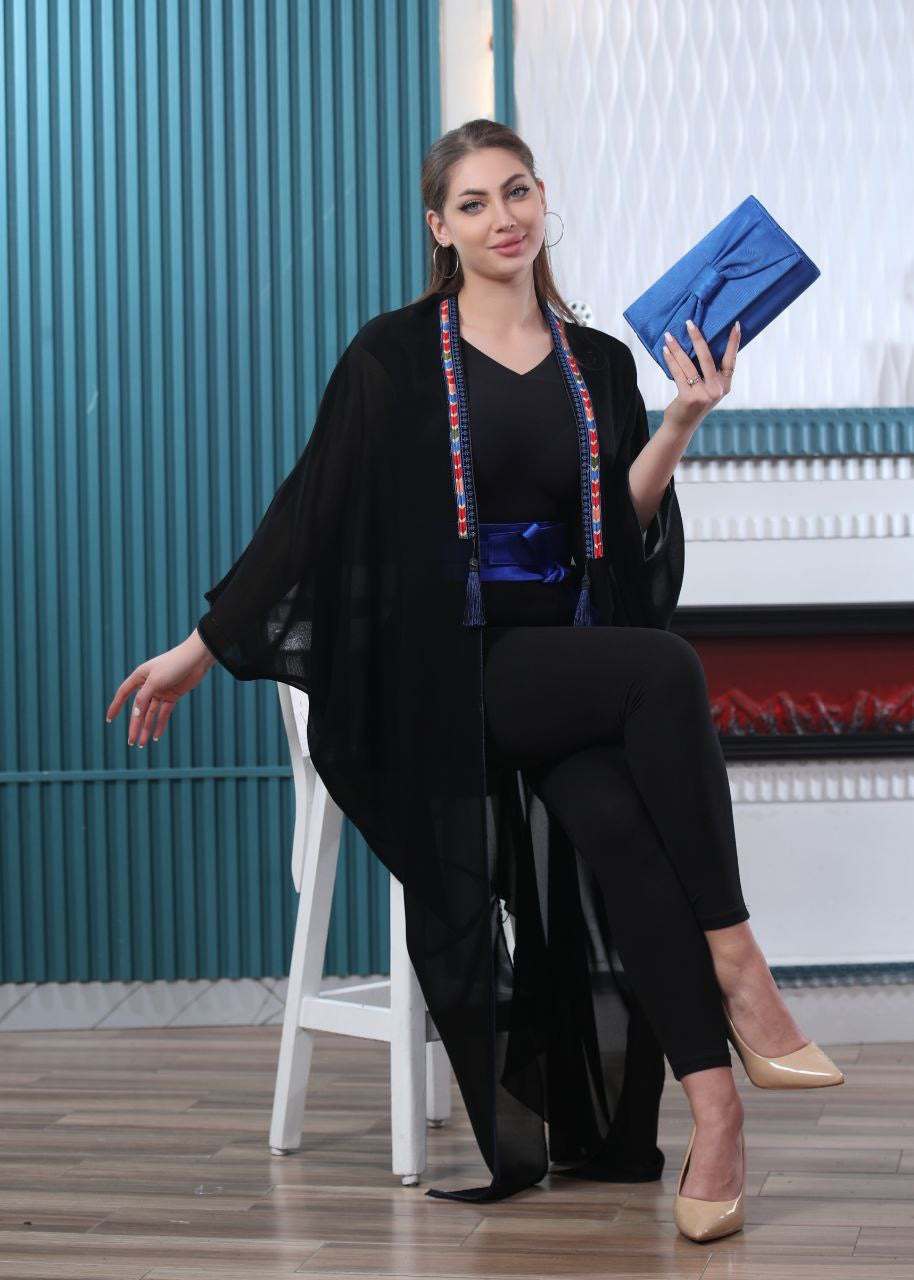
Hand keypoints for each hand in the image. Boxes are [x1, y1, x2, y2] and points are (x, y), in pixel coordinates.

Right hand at [105, 631, 216, 746]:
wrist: (196, 659)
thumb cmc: (174, 665)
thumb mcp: (155, 681)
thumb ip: (143, 698)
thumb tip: (135, 714)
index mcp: (139, 677)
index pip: (123, 694)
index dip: (115, 706)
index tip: (109, 719)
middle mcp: (148, 685)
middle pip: (138, 709)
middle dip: (135, 725)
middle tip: (131, 741)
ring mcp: (160, 691)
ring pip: (150, 713)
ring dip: (147, 727)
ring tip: (143, 743)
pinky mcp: (172, 695)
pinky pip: (164, 712)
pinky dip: (160, 723)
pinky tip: (156, 736)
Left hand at [661, 319, 739, 435]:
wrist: (681, 426)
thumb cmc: (694, 402)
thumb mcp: (707, 388)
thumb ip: (709, 372)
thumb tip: (700, 344)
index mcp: (725, 385)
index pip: (731, 360)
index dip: (733, 343)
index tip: (735, 325)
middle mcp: (717, 390)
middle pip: (707, 357)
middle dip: (697, 338)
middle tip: (689, 322)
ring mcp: (703, 394)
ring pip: (689, 364)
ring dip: (677, 348)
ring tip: (669, 335)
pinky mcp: (689, 398)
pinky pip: (678, 374)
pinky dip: (671, 360)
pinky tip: (665, 350)